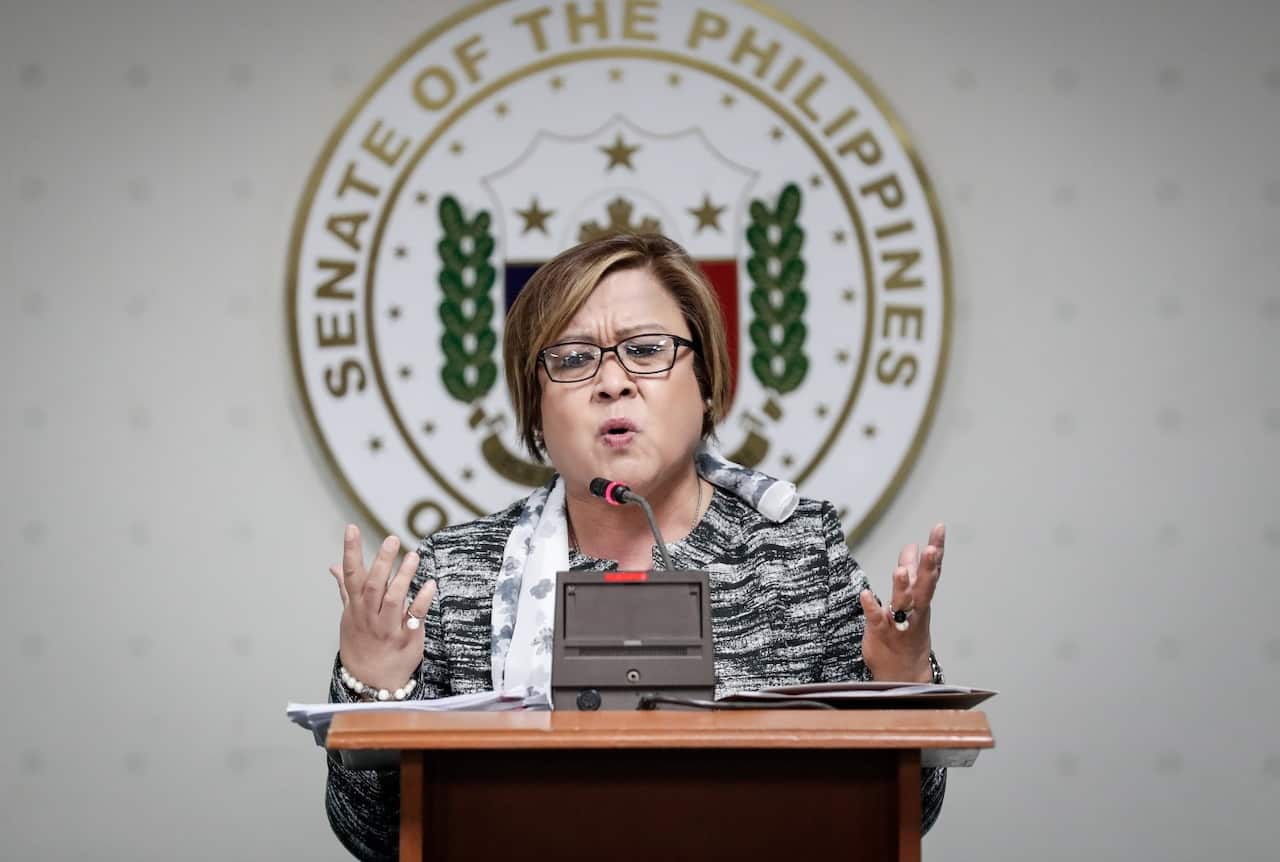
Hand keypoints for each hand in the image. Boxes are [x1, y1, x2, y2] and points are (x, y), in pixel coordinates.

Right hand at [328, 523, 435, 689]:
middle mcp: (369, 616)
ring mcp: (387, 627)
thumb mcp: (349, 616)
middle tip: (392, 539)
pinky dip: (422, 600)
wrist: (371, 681)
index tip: (351, 528)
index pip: (351, 575)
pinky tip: (431, 585)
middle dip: (381, 562)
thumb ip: (346, 588)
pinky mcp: (407, 637)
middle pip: (374, 585)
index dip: (350, 551)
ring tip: (413, 556)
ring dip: (403, 577)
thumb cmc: (361, 642)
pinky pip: (415, 617)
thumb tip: (334, 566)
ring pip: (393, 600)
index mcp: (356, 607)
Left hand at [858, 522, 944, 682]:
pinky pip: (877, 620)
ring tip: (899, 570)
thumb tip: (913, 546)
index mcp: (921, 599)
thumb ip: (910, 572)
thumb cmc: (906, 631)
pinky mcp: (880, 634)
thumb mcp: (911, 598)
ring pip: (903, 604)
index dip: (936, 550)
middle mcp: (914, 610)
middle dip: (928, 568)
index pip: (931, 571)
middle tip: (931, 548)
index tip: (938, 528)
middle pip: (924, 587)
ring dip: (902, 587)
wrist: (902, 673)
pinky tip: (866, 594)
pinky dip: (872, 608)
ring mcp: (898, 623)